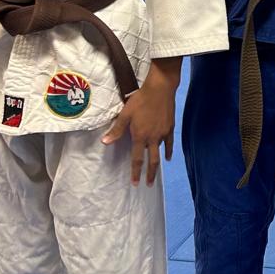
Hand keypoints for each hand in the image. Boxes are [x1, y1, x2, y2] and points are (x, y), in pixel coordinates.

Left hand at [101, 58, 179, 185]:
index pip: (137, 159)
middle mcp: (152, 138)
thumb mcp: (125, 114)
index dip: (136, 172)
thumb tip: (105, 142)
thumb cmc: (140, 100)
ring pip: (159, 151)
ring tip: (154, 171)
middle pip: (152, 161)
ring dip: (156, 162)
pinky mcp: (170, 128)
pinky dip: (168, 152)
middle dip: (149, 174)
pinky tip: (168, 158)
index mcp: (140, 136)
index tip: (135, 183)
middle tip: (148, 184)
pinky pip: (169, 143)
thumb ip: (116, 130)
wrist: (160, 89)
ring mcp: (163, 134)